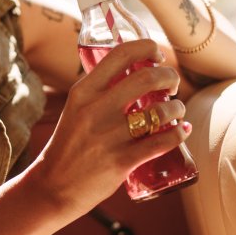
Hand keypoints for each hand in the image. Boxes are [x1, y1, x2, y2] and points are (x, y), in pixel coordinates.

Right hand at [28, 39, 190, 214]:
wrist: (53, 186)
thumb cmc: (69, 144)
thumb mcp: (76, 109)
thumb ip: (99, 92)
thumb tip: (133, 72)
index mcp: (83, 91)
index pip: (121, 54)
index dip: (147, 48)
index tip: (158, 55)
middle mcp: (95, 109)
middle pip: (147, 78)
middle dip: (169, 76)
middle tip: (172, 85)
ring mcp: (109, 136)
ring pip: (160, 112)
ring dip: (177, 108)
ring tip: (177, 111)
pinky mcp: (121, 162)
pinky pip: (162, 142)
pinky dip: (179, 133)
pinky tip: (183, 131)